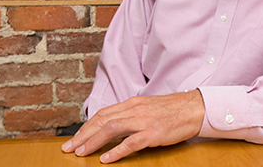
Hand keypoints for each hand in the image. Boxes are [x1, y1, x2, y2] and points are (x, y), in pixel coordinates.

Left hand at [61, 90, 204, 162]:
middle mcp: (134, 110)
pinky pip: (130, 143)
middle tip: (69, 147)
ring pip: (111, 129)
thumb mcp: (147, 107)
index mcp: (131, 103)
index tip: (75, 138)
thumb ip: (130, 114)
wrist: (193, 108)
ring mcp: (143, 121)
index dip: (86, 126)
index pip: (103, 114)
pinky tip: (105, 159)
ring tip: (81, 152)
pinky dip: (115, 151)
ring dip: (93, 142)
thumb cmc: (171, 110)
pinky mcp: (152, 133)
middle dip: (83, 135)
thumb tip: (113, 124)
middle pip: (102, 121)